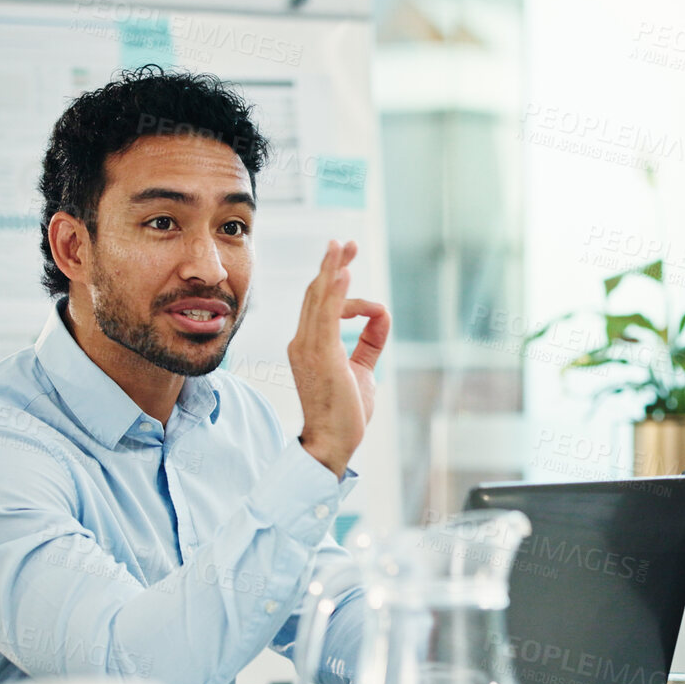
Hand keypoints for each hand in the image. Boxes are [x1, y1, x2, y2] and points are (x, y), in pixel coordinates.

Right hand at [290, 240, 390, 476]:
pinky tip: (344, 272)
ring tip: (342, 245)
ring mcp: (308, 346)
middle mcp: (303, 341)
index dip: (346, 295)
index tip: (375, 309)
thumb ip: (370, 342)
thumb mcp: (362, 370)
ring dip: (332, 268)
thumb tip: (381, 315)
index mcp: (308, 345)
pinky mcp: (320, 353)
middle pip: (316, 293)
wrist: (331, 441)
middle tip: (344, 242)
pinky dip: (335, 291)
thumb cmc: (344, 413)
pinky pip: (327, 315)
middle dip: (331, 265)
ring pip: (319, 298)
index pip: (323, 307)